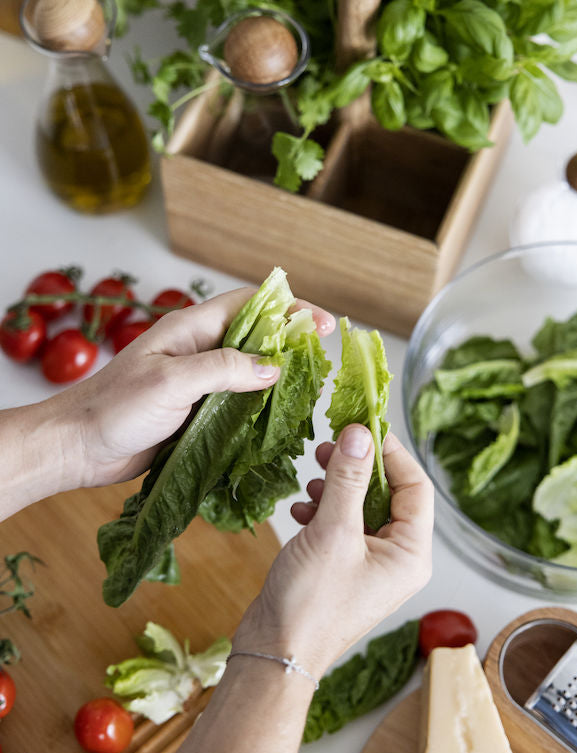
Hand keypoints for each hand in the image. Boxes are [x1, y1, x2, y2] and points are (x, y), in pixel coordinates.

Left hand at [51, 288, 334, 488]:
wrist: (78, 446)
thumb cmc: (114, 408)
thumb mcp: (172, 382)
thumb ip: (224, 369)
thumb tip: (273, 368)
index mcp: (190, 329)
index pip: (250, 305)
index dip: (290, 309)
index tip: (322, 324)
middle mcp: (197, 349)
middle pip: (256, 335)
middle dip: (291, 342)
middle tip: (323, 358)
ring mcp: (197, 381)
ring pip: (249, 371)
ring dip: (278, 377)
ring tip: (311, 388)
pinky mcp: (196, 410)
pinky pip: (237, 402)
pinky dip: (261, 406)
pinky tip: (279, 418)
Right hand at [233, 426, 433, 678]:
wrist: (275, 655)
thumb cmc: (311, 604)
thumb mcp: (333, 532)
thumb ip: (349, 478)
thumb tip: (360, 433)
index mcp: (411, 555)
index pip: (416, 487)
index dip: (392, 453)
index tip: (364, 426)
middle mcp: (398, 560)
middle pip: (389, 494)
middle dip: (358, 468)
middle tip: (330, 445)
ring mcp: (370, 565)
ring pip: (361, 507)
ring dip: (337, 487)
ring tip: (312, 476)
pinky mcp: (343, 568)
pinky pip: (341, 526)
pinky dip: (323, 511)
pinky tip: (301, 509)